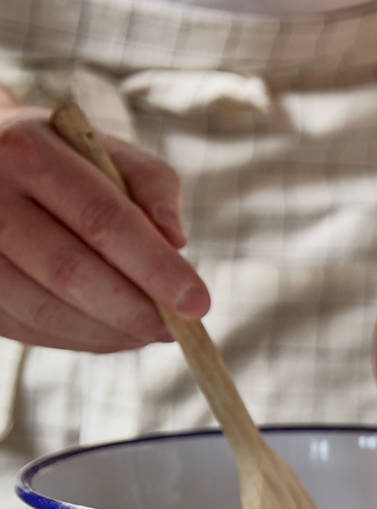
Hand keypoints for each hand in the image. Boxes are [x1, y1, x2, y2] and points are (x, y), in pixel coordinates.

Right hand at [0, 98, 208, 352]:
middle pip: (70, 271)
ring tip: (149, 332)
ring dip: (109, 333)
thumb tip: (177, 240)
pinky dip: (80, 339)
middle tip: (180, 331)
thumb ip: (151, 186)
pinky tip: (111, 332)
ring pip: (45, 310)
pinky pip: (28, 329)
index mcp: (27, 150)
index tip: (198, 304)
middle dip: (135, 310)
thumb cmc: (63, 162)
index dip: (155, 267)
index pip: (102, 218)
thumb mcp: (106, 151)